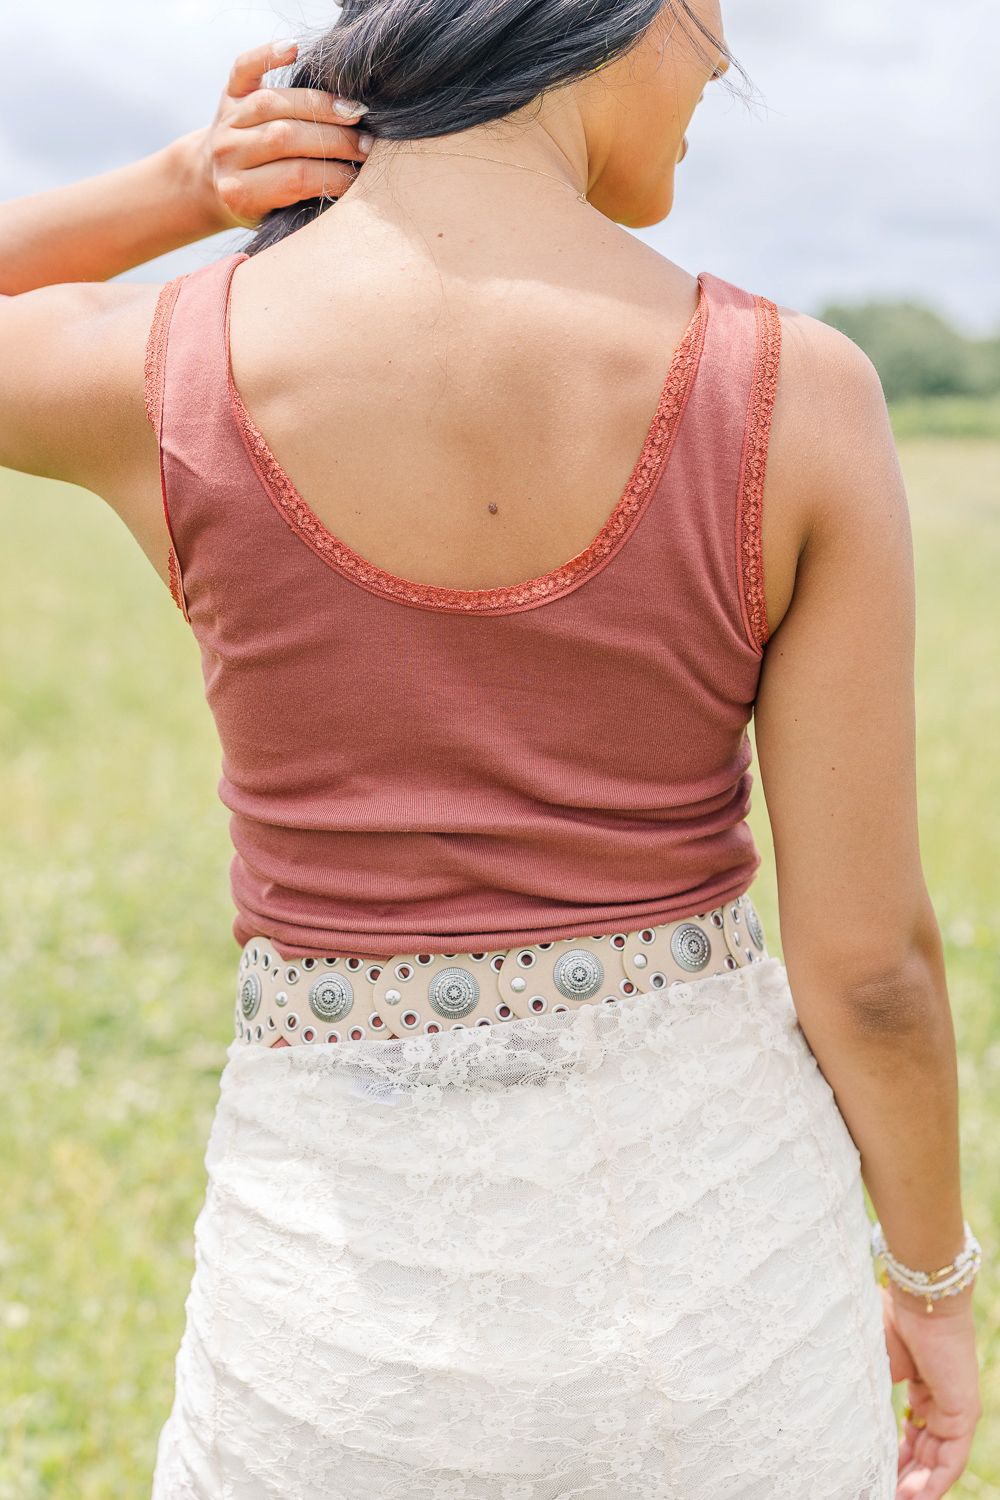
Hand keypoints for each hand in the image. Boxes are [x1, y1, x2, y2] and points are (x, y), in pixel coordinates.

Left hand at [194, 39, 371, 232]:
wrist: (212, 180)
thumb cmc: (258, 204)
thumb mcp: (277, 216)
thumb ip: (305, 200)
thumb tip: (354, 182)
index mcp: (240, 192)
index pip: (295, 179)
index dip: (334, 175)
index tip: (362, 177)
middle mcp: (228, 153)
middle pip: (286, 138)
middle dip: (334, 140)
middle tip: (367, 146)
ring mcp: (227, 119)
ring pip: (275, 103)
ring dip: (320, 105)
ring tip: (354, 112)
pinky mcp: (228, 91)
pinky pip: (245, 66)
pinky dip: (268, 54)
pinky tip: (295, 50)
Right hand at [880, 1283, 981, 1498]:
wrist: (918, 1298)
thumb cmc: (890, 1318)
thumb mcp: (873, 1364)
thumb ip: (868, 1393)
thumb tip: (843, 1417)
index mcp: (920, 1387)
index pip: (911, 1434)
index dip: (893, 1457)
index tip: (872, 1475)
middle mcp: (940, 1402)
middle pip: (924, 1453)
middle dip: (902, 1477)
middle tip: (880, 1493)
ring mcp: (954, 1409)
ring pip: (937, 1462)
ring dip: (916, 1487)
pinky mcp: (963, 1414)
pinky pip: (951, 1460)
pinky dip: (934, 1483)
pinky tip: (915, 1498)